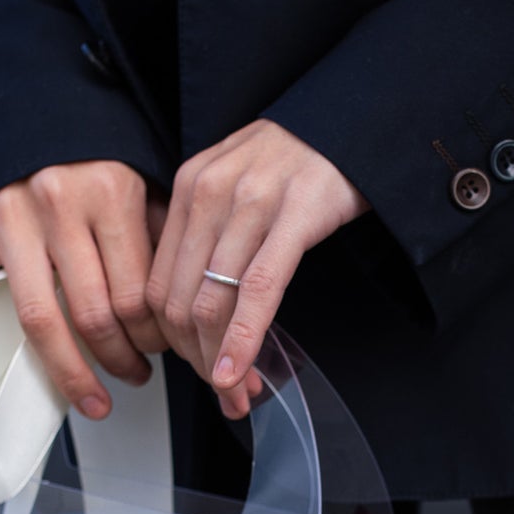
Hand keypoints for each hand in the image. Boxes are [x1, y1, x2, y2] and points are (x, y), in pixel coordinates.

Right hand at [0, 160, 168, 419]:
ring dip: (69, 370)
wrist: (31, 94)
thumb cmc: (89, 145)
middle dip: (120, 361)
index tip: (159, 351)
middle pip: (94, 315)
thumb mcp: (142, 179)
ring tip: (90, 395)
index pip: (136, 296)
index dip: (153, 338)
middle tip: (133, 376)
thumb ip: (157, 238)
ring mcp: (7, 218)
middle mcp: (56, 205)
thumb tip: (176, 309)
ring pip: (40, 318)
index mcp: (108, 192)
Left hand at [147, 120, 369, 419]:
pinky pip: (258, 291)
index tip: (195, 371)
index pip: (158, 284)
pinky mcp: (294, 214)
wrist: (355, 120)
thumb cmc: (298, 161)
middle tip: (220, 393)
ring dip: (220, 361)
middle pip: (178, 300)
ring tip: (237, 392)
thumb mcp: (236, 184)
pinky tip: (241, 371)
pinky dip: (244, 340)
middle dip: (195, 361)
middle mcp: (210, 192)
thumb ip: (209, 235)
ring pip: (211, 303)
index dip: (171, 343)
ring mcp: (251, 203)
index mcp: (189, 187)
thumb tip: (194, 311)